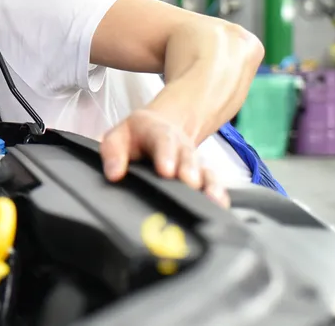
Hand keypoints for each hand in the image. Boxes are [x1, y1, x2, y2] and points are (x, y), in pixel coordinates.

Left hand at [100, 108, 229, 207]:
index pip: (163, 141)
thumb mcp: (117, 136)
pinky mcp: (202, 176)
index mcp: (158, 133)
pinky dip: (219, 194)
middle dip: (189, 170)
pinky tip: (222, 206)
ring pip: (205, 171)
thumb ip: (113, 153)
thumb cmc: (136, 136)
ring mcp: (194, 161)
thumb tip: (113, 175)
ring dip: (209, 185)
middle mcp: (181, 146)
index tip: (165, 170)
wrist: (159, 127)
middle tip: (189, 183)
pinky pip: (213, 184)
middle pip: (188, 157)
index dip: (166, 155)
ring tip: (212, 200)